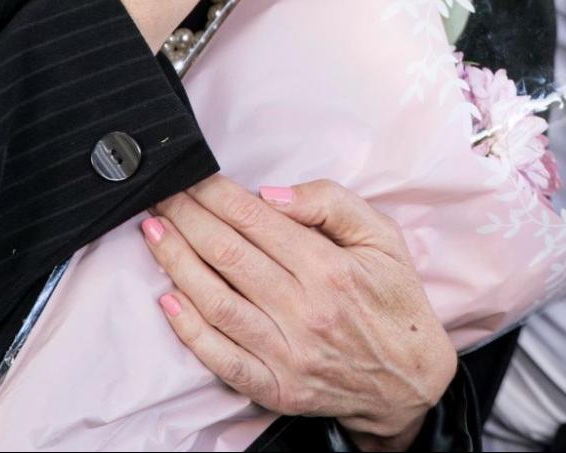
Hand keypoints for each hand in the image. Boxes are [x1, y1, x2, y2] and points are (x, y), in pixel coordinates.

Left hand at [142, 176, 454, 450]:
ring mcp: (287, 353)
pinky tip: (167, 300)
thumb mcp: (382, 236)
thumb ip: (331, 204)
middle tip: (162, 195)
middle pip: (228, 255)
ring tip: (155, 233)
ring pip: (216, 302)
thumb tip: (271, 195)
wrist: (410, 379)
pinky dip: (190, 331)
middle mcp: (305, 310)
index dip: (215, 195)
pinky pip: (222, 358)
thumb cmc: (394, 300)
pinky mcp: (276, 387)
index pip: (255, 221)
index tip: (192, 178)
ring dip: (176, 263)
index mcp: (330, 268)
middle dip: (187, 218)